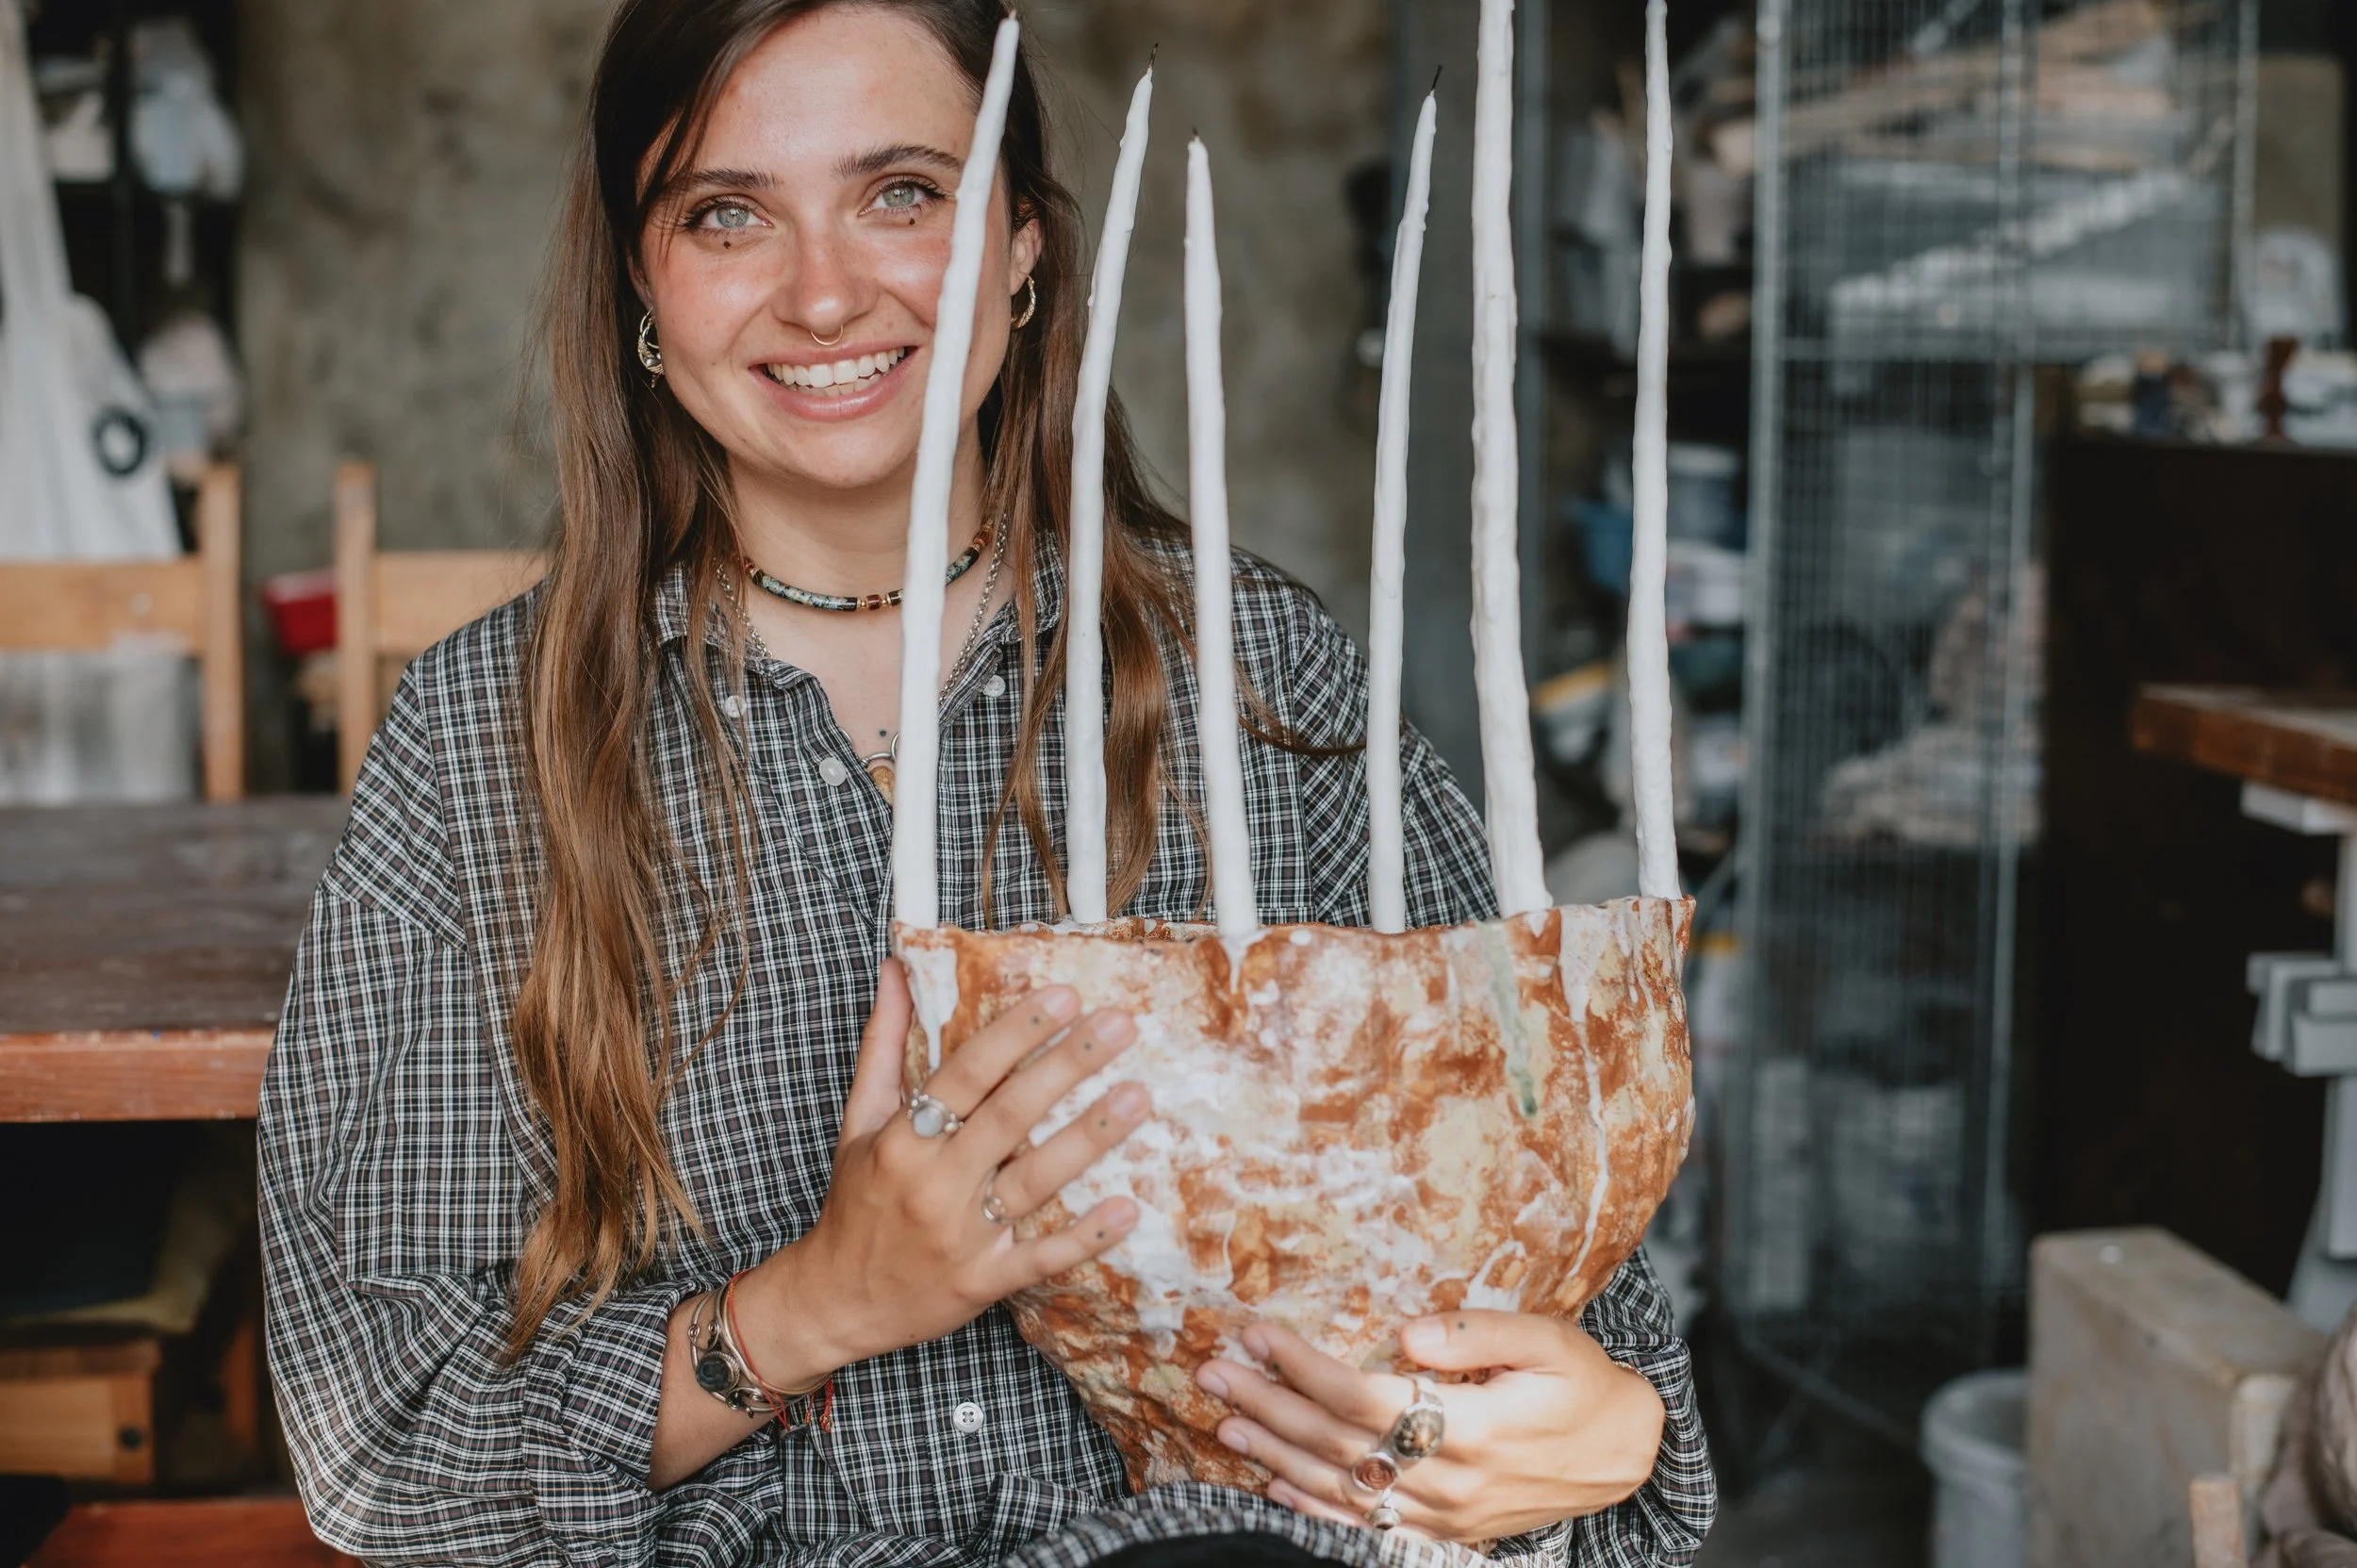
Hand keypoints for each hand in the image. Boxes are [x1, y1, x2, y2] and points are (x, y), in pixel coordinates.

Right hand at [737, 959, 1147, 1380]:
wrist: (832, 1301)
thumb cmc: (855, 1201)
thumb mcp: (858, 1120)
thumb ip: (883, 1043)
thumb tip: (896, 968)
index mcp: (901, 1139)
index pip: (965, 1075)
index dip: (1015, 1033)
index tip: (1064, 996)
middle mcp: (932, 1184)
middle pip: (1008, 1116)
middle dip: (1066, 1066)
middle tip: (1119, 1025)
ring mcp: (960, 1237)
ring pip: (1033, 1181)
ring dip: (1088, 1138)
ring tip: (1138, 1096)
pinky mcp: (982, 1282)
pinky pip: (1040, 1258)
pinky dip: (1084, 1236)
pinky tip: (1127, 1207)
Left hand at [1194, 1313, 1665, 1542]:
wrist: (1625, 1455)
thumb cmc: (1583, 1384)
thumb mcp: (1548, 1340)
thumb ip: (1479, 1332)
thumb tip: (1408, 1331)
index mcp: (1472, 1426)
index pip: (1362, 1397)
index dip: (1303, 1367)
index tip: (1257, 1334)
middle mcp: (1449, 1480)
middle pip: (1337, 1443)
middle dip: (1269, 1405)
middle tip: (1213, 1372)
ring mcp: (1444, 1515)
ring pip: (1341, 1488)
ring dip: (1276, 1454)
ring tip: (1225, 1422)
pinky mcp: (1444, 1534)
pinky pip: (1365, 1525)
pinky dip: (1312, 1506)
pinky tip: (1272, 1481)